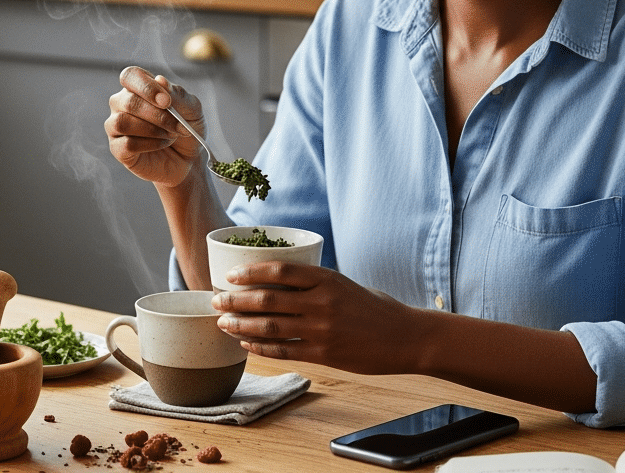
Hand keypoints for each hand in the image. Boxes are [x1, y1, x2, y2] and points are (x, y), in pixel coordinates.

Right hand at [105, 65, 206, 187]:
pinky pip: (126, 144)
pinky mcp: (117, 148)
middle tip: (178, 125)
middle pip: (128, 101)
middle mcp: (122, 103)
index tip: (167, 102)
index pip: (130, 76)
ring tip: (171, 135)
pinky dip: (150, 145)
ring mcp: (116, 126)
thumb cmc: (187, 128)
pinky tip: (162, 144)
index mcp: (139, 87)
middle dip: (158, 115)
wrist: (188, 159)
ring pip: (123, 122)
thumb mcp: (192, 109)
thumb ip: (178, 94)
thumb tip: (160, 80)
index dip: (146, 87)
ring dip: (153, 130)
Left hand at [211, 262, 421, 375]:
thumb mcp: (347, 285)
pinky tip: (247, 343)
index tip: (231, 274)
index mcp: (327, 279)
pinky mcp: (325, 354)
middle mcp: (322, 302)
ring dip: (241, 324)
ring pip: (270, 326)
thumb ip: (317, 284)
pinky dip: (261, 346)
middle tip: (217, 300)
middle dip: (236, 300)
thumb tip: (281, 283)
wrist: (407, 338)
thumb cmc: (377, 308)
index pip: (280, 270)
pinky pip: (284, 350)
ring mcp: (322, 329)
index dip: (251, 272)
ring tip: (223, 323)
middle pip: (267, 299)